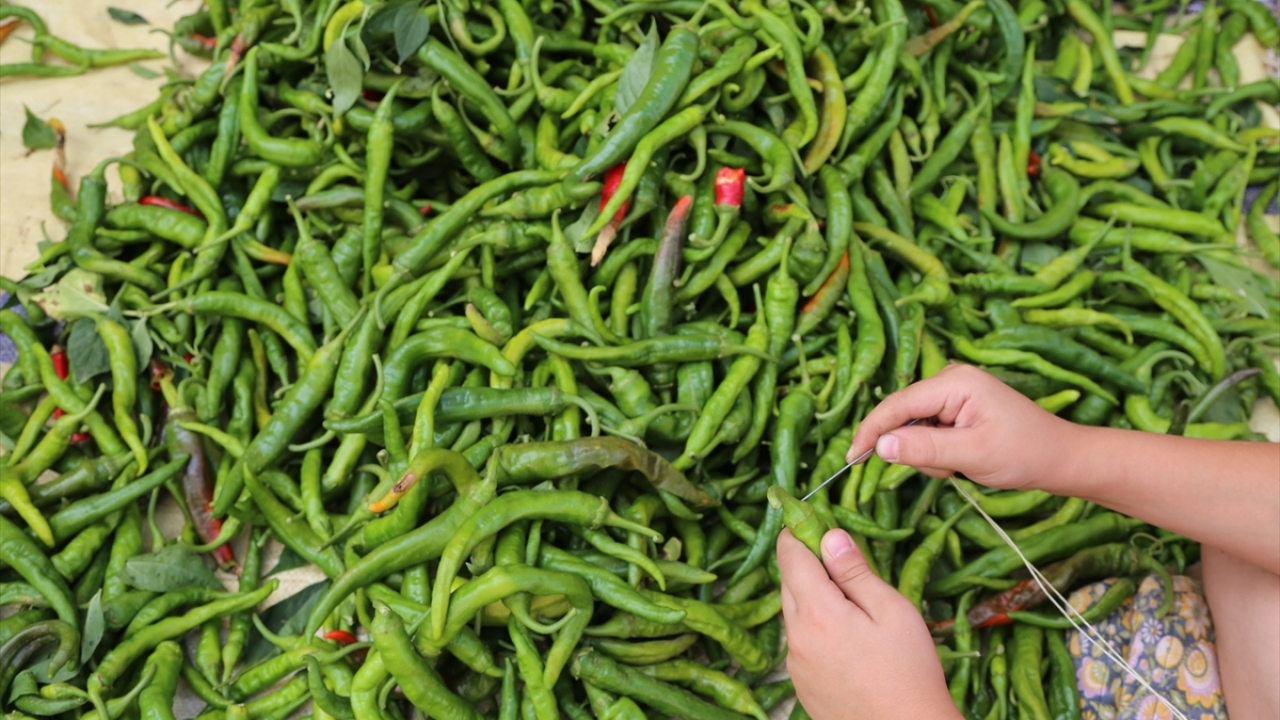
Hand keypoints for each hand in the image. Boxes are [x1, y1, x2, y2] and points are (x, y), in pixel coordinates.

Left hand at [777, 529, 959, 719]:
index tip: (812, 516)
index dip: (798, 529)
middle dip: (807, 562)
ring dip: (812, 596)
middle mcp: (795, 637)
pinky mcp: (801, 683)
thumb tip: (829, 536)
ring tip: (852, 602)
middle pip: (788, 581)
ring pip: (793, 612)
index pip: (789, 554)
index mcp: (816, 612)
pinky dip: (814, 627)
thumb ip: (855, 571)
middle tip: (841, 556)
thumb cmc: (908, 672)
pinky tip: (847, 637)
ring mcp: (795, 663)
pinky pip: (799, 641)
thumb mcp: (891, 611)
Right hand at [847, 364, 1076, 489]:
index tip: (851, 459)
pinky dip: (935, 451)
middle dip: (913, 448)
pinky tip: (960, 459)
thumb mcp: (972, 455)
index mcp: (954, 381)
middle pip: (902, 415)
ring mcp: (952, 392)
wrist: (1060, 458)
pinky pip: (926, 430)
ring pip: (912, 427)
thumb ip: (924, 448)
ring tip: (959, 465)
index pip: (897, 404)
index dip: (871, 431)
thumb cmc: (1025, 453)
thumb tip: (879, 445)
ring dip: (927, 454)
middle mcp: (949, 379)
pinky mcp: (954, 407)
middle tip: (946, 469)